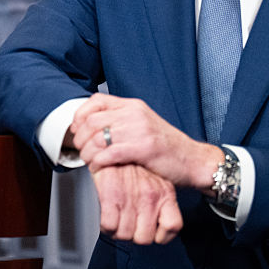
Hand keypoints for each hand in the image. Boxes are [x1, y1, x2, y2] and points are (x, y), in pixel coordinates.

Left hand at [72, 94, 222, 189]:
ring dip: (87, 153)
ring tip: (89, 161)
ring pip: (97, 138)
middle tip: (81, 150)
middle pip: (92, 120)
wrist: (193, 160)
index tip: (76, 129)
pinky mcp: (144, 148)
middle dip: (80, 138)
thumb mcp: (142, 124)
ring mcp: (139, 129)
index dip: (80, 115)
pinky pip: (109, 153)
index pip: (96, 100)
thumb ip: (121, 120)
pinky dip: (98, 162)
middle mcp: (134, 113)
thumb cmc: (166, 146)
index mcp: (133, 105)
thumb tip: (91, 125)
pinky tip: (99, 167)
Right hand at [91, 164, 182, 243]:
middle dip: (133, 234)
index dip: (162, 235)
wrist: (114, 141)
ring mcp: (130, 197)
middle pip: (144, 238)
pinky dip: (106, 226)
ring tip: (115, 218)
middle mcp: (150, 196)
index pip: (172, 227)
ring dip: (118, 231)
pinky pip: (109, 226)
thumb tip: (161, 223)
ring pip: (125, 235)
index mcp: (165, 192)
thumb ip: (161, 196)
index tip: (151, 231)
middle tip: (127, 223)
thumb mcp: (157, 177)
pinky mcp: (110, 195)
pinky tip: (106, 217)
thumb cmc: (134, 161)